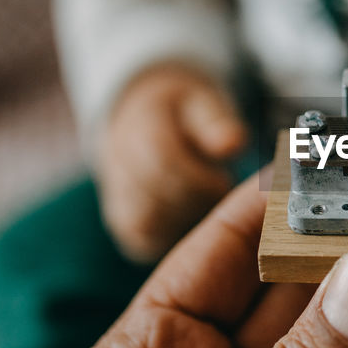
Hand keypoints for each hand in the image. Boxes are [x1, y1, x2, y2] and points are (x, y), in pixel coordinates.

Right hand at [98, 63, 246, 261]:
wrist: (152, 123)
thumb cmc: (188, 117)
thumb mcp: (205, 106)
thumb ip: (216, 123)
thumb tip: (231, 144)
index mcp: (139, 125)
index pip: (161, 160)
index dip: (199, 180)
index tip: (224, 183)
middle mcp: (117, 159)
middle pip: (152, 194)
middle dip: (195, 201)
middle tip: (220, 197)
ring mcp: (115, 192)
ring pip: (144, 222)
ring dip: (184, 221)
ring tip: (207, 207)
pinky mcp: (122, 221)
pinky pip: (141, 241)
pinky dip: (172, 238)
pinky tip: (192, 221)